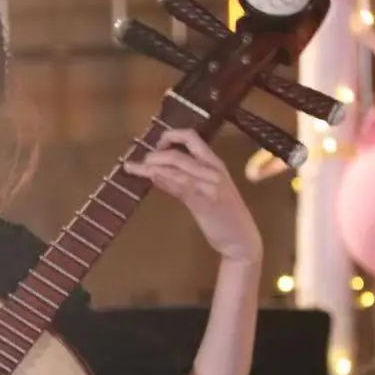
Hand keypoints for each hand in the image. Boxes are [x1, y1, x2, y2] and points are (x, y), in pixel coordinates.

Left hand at [123, 128, 262, 264]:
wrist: (241, 238)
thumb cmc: (225, 216)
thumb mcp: (206, 192)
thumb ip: (185, 181)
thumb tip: (158, 173)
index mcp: (215, 163)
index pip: (192, 138)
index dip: (171, 136)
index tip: (157, 144)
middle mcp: (213, 170)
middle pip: (178, 154)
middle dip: (154, 156)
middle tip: (139, 162)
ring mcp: (209, 184)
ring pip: (176, 168)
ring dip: (151, 167)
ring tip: (133, 168)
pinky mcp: (203, 201)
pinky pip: (179, 186)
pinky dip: (162, 180)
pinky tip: (151, 179)